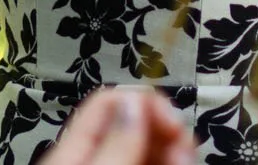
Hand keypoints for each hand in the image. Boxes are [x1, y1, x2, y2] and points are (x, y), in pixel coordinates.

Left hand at [46, 87, 196, 164]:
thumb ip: (115, 143)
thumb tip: (134, 99)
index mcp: (72, 150)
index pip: (107, 102)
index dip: (145, 103)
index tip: (173, 124)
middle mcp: (91, 157)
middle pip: (133, 124)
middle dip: (166, 129)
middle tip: (185, 150)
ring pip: (147, 145)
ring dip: (173, 146)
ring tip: (185, 160)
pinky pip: (150, 161)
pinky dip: (168, 161)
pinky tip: (178, 163)